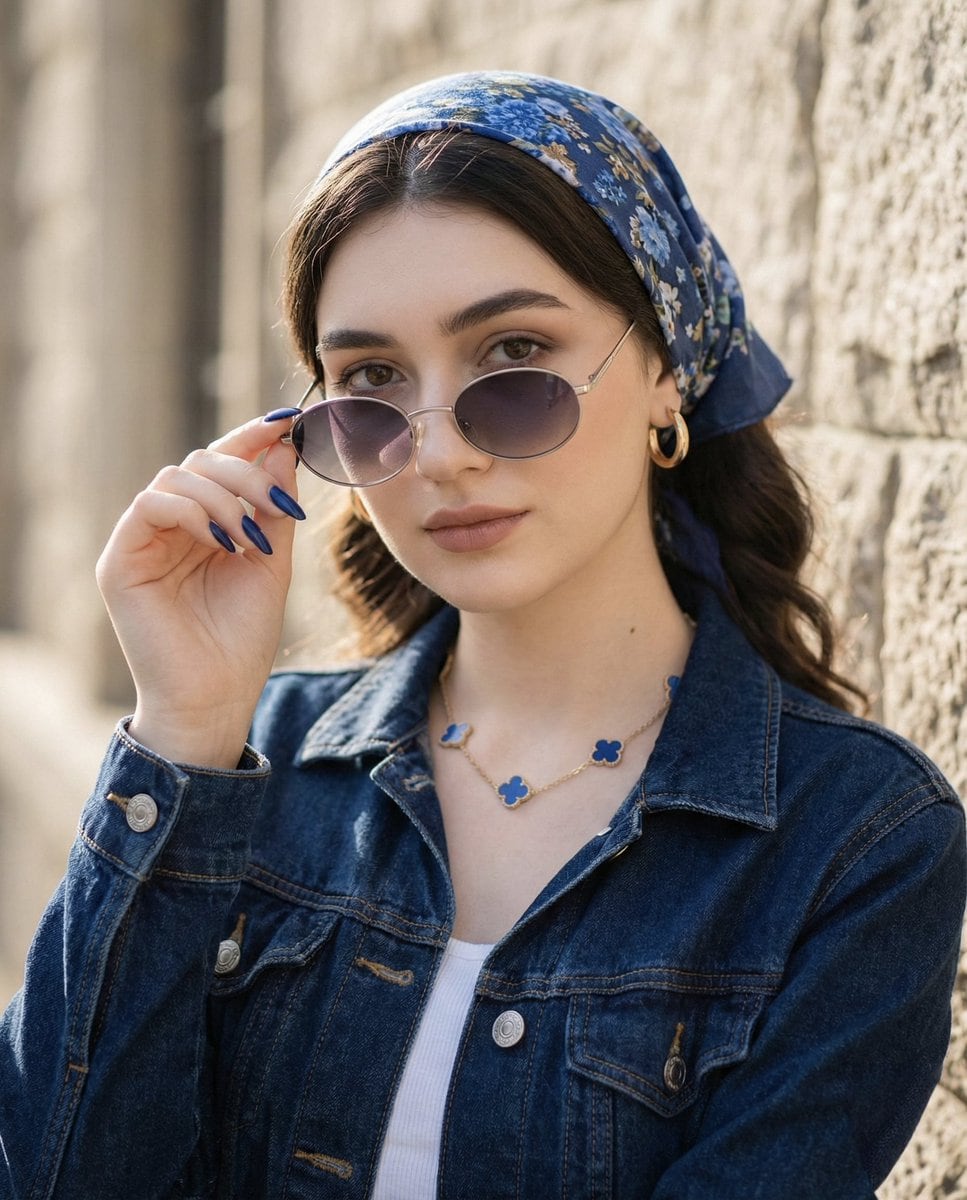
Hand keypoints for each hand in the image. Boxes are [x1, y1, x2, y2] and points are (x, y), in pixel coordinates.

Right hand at [96, 412, 303, 766]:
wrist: (217, 697)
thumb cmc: (242, 638)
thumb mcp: (273, 561)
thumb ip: (274, 506)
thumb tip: (283, 444)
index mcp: (206, 524)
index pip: (223, 463)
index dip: (253, 436)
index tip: (291, 421)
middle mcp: (171, 526)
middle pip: (201, 461)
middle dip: (248, 471)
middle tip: (280, 503)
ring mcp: (142, 540)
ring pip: (177, 476)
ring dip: (225, 497)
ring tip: (251, 540)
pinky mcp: (120, 560)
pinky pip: (150, 504)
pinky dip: (192, 512)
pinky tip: (224, 542)